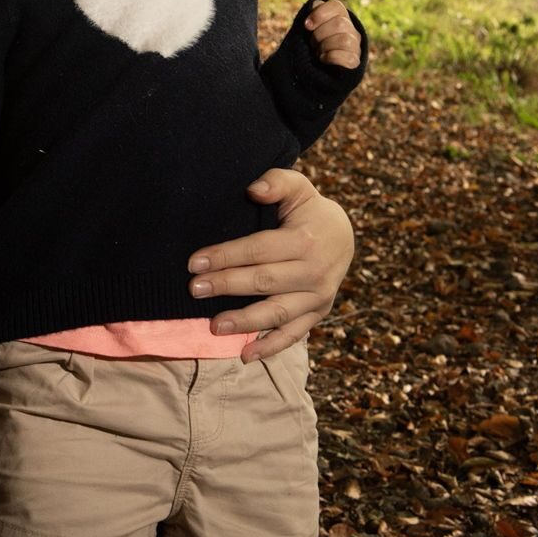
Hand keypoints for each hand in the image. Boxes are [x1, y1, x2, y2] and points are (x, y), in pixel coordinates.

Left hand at [186, 167, 353, 362]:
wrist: (343, 236)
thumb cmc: (309, 210)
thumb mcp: (298, 188)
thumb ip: (277, 182)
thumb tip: (254, 189)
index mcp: (305, 241)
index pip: (259, 250)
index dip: (226, 256)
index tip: (195, 262)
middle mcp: (315, 272)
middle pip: (264, 281)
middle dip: (227, 285)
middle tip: (194, 289)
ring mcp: (318, 297)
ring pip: (278, 312)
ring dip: (245, 321)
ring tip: (214, 326)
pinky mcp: (318, 314)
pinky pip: (294, 335)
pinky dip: (271, 347)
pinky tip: (245, 354)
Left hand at [306, 0, 361, 68]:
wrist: (316, 70)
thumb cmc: (312, 45)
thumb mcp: (309, 29)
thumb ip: (311, 15)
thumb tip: (313, 6)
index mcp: (340, 17)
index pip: (336, 6)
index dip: (320, 14)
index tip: (306, 26)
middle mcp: (351, 29)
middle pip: (340, 23)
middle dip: (319, 35)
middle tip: (312, 43)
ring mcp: (355, 46)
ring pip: (345, 40)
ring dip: (325, 47)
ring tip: (318, 52)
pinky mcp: (354, 62)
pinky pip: (347, 58)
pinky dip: (331, 58)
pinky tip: (324, 59)